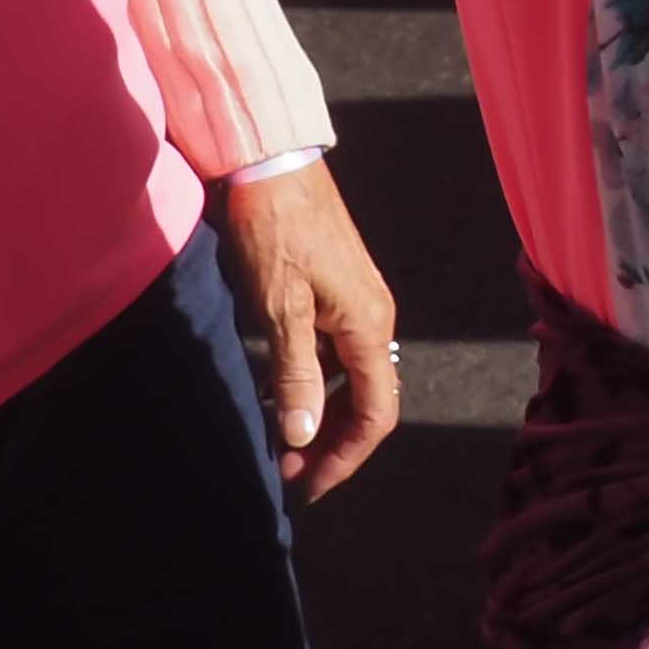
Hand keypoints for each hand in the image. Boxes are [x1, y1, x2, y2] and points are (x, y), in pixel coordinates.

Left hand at [212, 156, 399, 499]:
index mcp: (369, 324)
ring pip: (351, 379)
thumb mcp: (279, 308)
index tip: (309, 485)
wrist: (271, 163)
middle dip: (333, 442)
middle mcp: (374, 316)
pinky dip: (314, 384)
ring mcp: (355, 303)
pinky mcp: (336, 291)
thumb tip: (304, 436)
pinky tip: (280, 394)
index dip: (346, 457)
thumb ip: (295, 375)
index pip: (377, 413)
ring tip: (282, 440)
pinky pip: (335, 354)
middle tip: (288, 470)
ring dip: (322, 415)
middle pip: (368, 401)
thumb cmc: (274, 230)